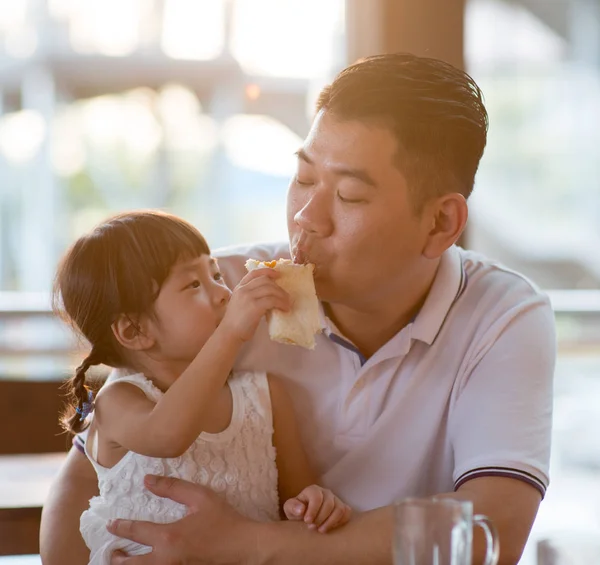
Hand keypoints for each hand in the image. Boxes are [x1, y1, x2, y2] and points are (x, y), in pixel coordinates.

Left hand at [107, 475, 260, 564]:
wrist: (244, 547)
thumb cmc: (224, 521)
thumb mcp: (200, 497)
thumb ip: (172, 487)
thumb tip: (148, 480)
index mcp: (168, 538)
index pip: (136, 532)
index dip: (120, 527)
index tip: (111, 524)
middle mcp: (166, 560)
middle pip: (132, 564)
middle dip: (118, 558)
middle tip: (112, 552)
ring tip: (123, 562)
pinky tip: (148, 563)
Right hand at [219, 268, 289, 341]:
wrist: (229, 333)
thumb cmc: (237, 322)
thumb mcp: (241, 303)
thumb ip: (251, 296)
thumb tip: (270, 295)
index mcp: (239, 287)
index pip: (254, 273)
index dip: (267, 271)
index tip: (277, 274)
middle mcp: (243, 289)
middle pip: (265, 280)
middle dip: (278, 287)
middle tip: (286, 296)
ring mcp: (248, 297)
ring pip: (271, 289)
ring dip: (282, 296)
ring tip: (287, 303)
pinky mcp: (254, 306)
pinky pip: (272, 300)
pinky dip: (281, 303)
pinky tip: (285, 309)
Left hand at [283, 485, 351, 532]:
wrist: (305, 518)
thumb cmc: (297, 512)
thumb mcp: (289, 508)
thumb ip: (292, 507)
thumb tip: (301, 509)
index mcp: (313, 490)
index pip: (316, 497)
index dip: (313, 510)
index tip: (307, 521)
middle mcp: (326, 493)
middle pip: (329, 504)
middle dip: (320, 518)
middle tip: (312, 527)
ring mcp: (336, 500)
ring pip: (339, 509)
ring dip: (331, 522)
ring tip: (321, 530)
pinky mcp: (343, 508)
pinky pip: (347, 513)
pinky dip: (340, 522)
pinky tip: (330, 528)